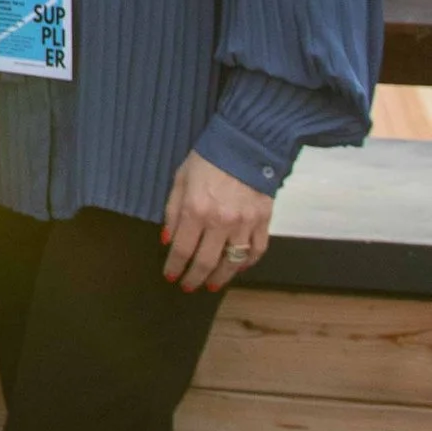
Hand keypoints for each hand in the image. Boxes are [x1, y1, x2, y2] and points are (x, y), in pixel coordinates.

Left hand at [164, 149, 272, 291]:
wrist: (245, 144)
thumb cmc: (206, 159)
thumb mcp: (180, 180)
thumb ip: (172, 212)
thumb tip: (167, 240)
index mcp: (196, 210)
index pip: (182, 249)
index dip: (175, 266)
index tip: (170, 276)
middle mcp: (221, 222)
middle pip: (207, 261)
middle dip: (195, 278)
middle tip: (189, 286)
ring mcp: (246, 223)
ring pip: (233, 261)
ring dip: (221, 277)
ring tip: (212, 284)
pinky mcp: (265, 220)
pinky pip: (257, 250)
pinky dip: (247, 263)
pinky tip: (238, 267)